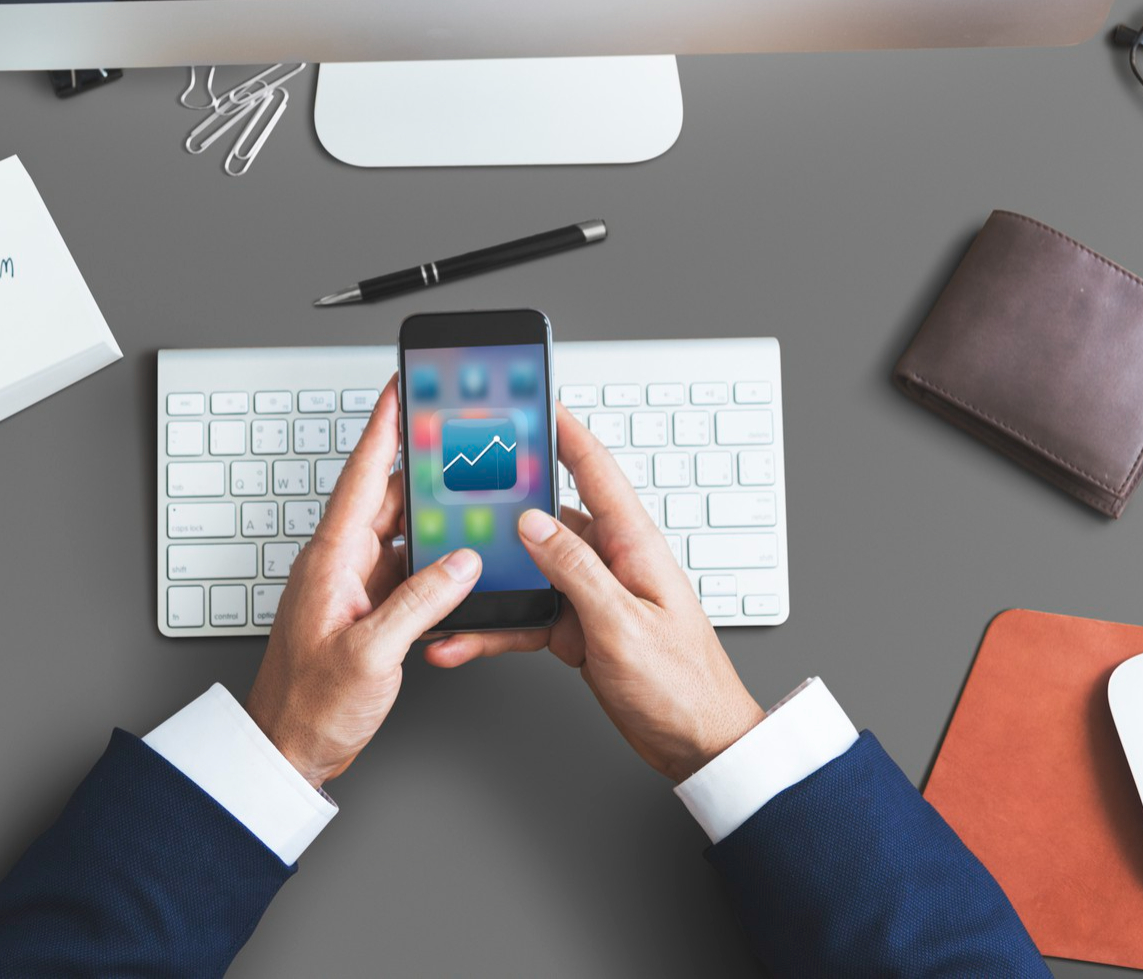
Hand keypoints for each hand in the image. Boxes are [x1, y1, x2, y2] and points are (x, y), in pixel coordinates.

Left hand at [245, 380, 480, 786]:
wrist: (287, 751)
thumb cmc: (308, 707)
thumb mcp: (371, 653)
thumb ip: (419, 603)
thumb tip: (459, 562)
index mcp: (331, 561)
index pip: (361, 476)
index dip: (383, 426)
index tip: (400, 386)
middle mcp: (339, 565)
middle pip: (387, 499)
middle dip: (422, 467)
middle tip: (458, 436)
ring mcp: (352, 588)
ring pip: (399, 535)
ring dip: (432, 519)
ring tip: (470, 495)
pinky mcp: (365, 612)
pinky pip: (403, 571)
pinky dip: (432, 563)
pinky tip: (457, 564)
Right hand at [425, 406, 763, 782]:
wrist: (697, 744)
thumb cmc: (682, 686)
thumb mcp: (623, 625)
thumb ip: (576, 570)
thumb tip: (533, 523)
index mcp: (633, 545)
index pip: (594, 471)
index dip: (564, 431)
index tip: (534, 400)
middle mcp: (610, 561)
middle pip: (547, 517)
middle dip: (501, 504)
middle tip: (456, 486)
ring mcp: (591, 595)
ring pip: (527, 570)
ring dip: (488, 580)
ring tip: (445, 578)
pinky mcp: (577, 628)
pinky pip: (525, 617)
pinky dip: (494, 628)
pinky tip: (463, 639)